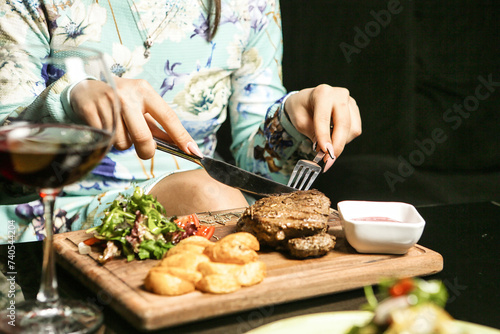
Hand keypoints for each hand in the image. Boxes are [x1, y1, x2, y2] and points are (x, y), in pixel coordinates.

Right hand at [70, 78, 202, 158]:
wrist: (84, 86)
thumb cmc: (121, 100)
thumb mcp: (141, 105)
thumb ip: (157, 125)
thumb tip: (180, 145)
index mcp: (145, 91)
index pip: (168, 117)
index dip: (181, 136)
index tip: (193, 151)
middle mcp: (127, 95)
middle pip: (143, 137)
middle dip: (146, 151)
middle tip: (145, 151)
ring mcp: (107, 102)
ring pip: (122, 143)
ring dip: (123, 144)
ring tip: (118, 130)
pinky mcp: (89, 110)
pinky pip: (105, 141)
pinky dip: (107, 141)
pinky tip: (104, 127)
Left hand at [284, 84, 361, 170]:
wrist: (306, 100)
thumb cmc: (301, 108)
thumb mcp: (300, 121)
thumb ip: (312, 134)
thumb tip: (325, 150)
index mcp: (322, 93)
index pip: (324, 118)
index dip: (324, 137)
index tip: (324, 152)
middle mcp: (339, 94)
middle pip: (343, 124)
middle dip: (336, 145)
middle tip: (328, 161)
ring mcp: (349, 101)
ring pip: (352, 129)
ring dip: (340, 143)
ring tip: (326, 146)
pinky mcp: (354, 110)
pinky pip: (355, 130)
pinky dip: (344, 139)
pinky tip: (333, 138)